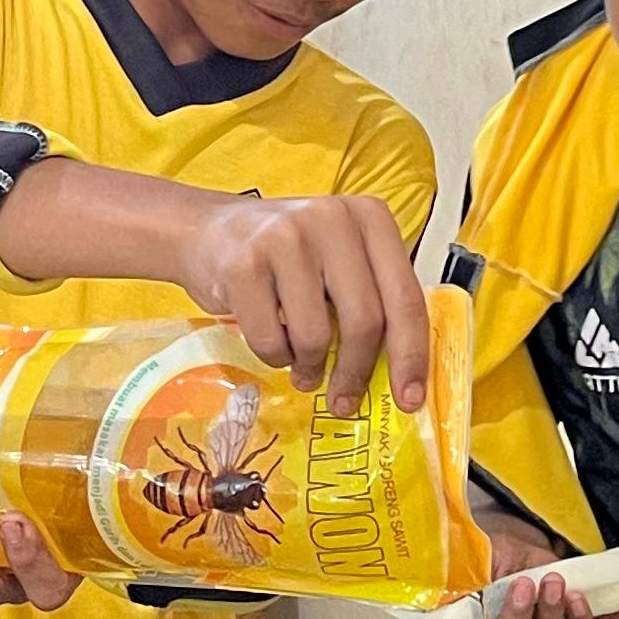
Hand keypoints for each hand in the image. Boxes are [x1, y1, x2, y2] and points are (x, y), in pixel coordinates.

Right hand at [181, 190, 430, 413]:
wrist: (208, 231)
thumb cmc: (284, 254)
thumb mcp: (339, 258)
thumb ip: (372, 297)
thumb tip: (399, 375)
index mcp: (369, 217)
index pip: (405, 296)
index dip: (411, 355)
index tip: (409, 399)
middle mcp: (332, 219)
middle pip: (365, 320)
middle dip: (356, 372)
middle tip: (344, 401)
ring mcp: (285, 238)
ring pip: (316, 336)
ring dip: (308, 366)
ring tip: (300, 364)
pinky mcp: (243, 265)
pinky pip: (271, 340)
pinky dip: (274, 357)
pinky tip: (271, 341)